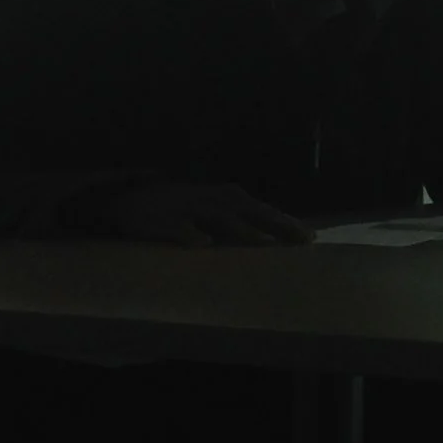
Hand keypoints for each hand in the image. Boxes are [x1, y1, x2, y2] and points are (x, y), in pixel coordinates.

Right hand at [76, 180, 312, 248]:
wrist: (130, 201)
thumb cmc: (182, 210)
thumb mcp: (214, 212)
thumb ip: (242, 223)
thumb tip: (277, 238)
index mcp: (226, 199)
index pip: (262, 210)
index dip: (287, 223)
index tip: (311, 239)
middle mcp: (211, 200)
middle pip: (249, 210)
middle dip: (275, 224)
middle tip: (300, 240)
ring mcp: (186, 208)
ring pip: (218, 217)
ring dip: (240, 229)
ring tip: (262, 242)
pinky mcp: (160, 220)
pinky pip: (176, 227)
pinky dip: (190, 234)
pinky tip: (203, 243)